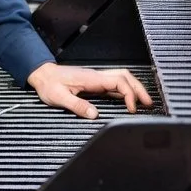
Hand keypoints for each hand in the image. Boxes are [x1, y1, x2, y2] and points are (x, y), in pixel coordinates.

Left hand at [26, 62, 152, 119]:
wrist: (42, 75)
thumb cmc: (49, 84)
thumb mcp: (59, 97)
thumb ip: (77, 105)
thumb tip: (95, 115)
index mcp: (91, 79)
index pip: (119, 82)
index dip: (130, 94)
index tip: (132, 109)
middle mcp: (96, 77)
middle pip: (125, 77)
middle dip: (139, 89)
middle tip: (148, 104)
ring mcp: (96, 79)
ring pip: (121, 78)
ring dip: (134, 88)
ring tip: (143, 102)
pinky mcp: (94, 83)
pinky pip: (114, 84)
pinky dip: (125, 91)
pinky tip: (128, 100)